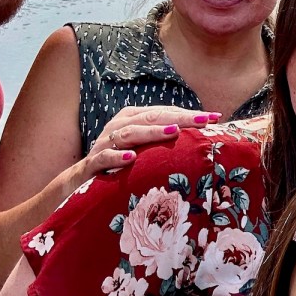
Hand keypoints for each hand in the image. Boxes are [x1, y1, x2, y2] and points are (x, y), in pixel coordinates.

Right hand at [81, 106, 220, 180]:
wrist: (81, 182)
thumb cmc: (121, 163)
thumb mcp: (144, 149)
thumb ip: (164, 141)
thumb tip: (202, 138)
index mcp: (132, 119)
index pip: (164, 112)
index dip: (188, 114)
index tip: (214, 118)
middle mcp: (118, 126)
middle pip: (150, 117)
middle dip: (178, 118)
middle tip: (203, 120)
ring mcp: (104, 144)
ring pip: (129, 133)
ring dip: (151, 132)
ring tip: (174, 132)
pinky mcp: (92, 164)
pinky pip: (103, 158)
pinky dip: (116, 156)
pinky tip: (131, 158)